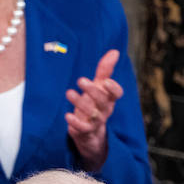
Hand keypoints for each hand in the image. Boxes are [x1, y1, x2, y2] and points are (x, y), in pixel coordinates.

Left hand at [65, 49, 122, 170]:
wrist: (90, 132)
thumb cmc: (95, 103)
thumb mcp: (99, 87)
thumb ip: (105, 70)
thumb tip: (114, 51)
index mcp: (109, 98)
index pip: (117, 94)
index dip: (113, 88)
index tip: (106, 81)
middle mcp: (105, 109)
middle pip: (102, 101)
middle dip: (93, 91)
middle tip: (81, 80)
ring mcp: (96, 121)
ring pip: (92, 113)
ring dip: (80, 102)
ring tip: (68, 93)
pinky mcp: (86, 131)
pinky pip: (82, 128)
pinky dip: (75, 122)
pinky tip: (67, 115)